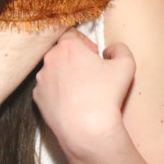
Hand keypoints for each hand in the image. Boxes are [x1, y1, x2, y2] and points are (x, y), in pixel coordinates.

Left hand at [33, 29, 133, 149]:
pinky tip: (72, 102)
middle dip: (75, 59)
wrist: (86, 129)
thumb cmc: (106, 95)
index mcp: (67, 47)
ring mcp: (40, 80)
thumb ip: (119, 49)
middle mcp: (49, 60)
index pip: (72, 34)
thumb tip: (109, 50)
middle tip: (90, 73)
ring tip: (82, 91)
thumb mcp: (126, 64)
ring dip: (65, 75)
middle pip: (61, 52)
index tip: (94, 55)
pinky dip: (58, 92)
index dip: (85, 42)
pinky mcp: (37, 98)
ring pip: (53, 71)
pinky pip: (48, 89)